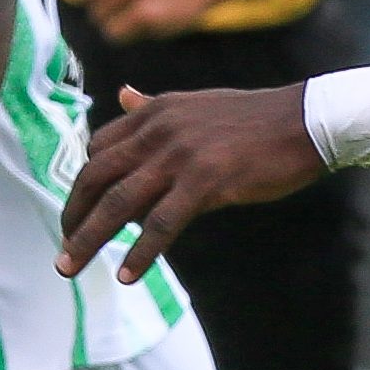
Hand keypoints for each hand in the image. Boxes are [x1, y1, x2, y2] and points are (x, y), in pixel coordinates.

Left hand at [55, 84, 324, 283]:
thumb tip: (122, 94)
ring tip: (70, 267)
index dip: (83, 185)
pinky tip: (127, 275)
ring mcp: (180, 154)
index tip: (79, 215)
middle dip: (73, 216)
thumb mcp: (194, 104)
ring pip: (119, 203)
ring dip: (89, 239)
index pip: (98, 149)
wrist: (306, 120)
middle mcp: (158, 129)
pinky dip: (140, 252)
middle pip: (96, 177)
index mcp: (154, 111)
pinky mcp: (206, 180)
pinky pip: (161, 223)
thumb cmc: (254, 119)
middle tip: (62, 251)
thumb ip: (152, 107)